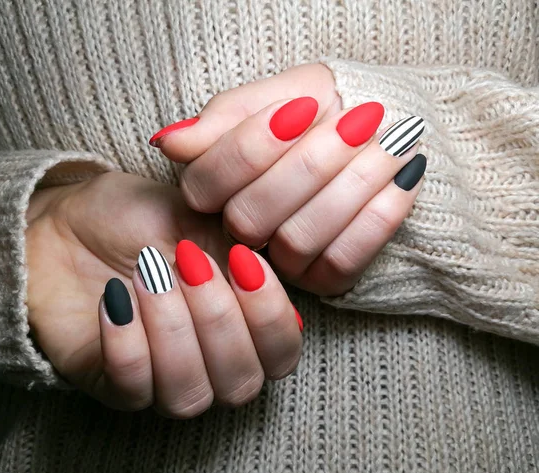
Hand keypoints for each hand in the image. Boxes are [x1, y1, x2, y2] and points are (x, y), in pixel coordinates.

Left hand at [26, 172, 301, 415]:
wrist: (66, 224)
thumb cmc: (137, 219)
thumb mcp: (195, 219)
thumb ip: (236, 251)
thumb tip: (265, 278)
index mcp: (242, 327)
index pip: (282, 353)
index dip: (270, 314)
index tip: (242, 258)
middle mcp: (210, 365)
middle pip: (240, 383)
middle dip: (217, 318)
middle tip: (187, 259)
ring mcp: (162, 381)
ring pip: (189, 394)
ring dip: (172, 329)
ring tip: (147, 272)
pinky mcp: (113, 386)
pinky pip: (132, 387)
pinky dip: (127, 341)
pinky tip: (115, 296)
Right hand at [151, 63, 426, 295]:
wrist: (377, 127)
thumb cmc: (321, 107)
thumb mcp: (278, 93)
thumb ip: (227, 117)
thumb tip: (169, 143)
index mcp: (217, 186)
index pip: (209, 182)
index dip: (252, 147)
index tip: (305, 107)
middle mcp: (241, 231)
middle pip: (252, 217)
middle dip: (312, 165)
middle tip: (360, 121)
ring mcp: (281, 261)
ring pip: (298, 240)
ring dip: (353, 186)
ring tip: (393, 142)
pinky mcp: (324, 278)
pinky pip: (341, 263)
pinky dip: (377, 218)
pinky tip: (403, 178)